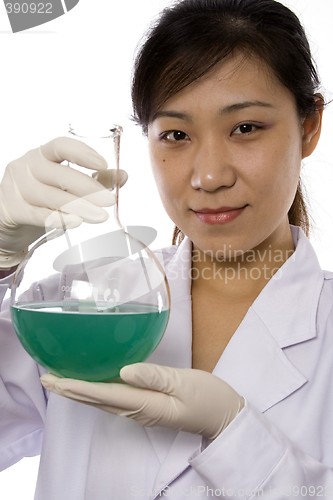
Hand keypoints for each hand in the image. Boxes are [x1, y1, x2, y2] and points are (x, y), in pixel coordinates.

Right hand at [0, 137, 126, 267]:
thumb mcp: (67, 188)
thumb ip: (95, 180)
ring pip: (50, 196)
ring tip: (99, 216)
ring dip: (78, 207)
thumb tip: (123, 176)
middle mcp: (27, 166)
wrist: (8, 221)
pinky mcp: (11, 208)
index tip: (103, 163)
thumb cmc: (41, 200)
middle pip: (58, 173)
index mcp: (42, 155)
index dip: (82, 153)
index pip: (60, 145)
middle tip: (109, 201)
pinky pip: (37, 213)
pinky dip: (58, 218)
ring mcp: (16, 187)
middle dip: (87, 188)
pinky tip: (76, 222)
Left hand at [41, 363, 243, 438]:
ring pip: (104, 401)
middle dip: (71, 391)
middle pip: (98, 401)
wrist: (225, 414)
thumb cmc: (208, 397)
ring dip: (80, 392)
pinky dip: (96, 392)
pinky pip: (115, 399)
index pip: (105, 394)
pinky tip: (90, 383)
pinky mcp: (147, 405)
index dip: (78, 387)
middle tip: (47, 379)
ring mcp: (142, 410)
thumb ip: (155, 377)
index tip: (56, 380)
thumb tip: (124, 371)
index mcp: (146, 404)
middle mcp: (139, 410)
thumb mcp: (185, 383)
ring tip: (61, 381)